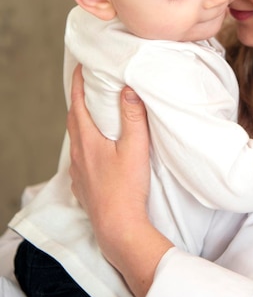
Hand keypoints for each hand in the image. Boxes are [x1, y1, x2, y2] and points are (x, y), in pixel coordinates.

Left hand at [67, 65, 171, 296]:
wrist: (118, 228)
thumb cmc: (127, 188)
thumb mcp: (135, 148)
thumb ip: (133, 116)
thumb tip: (129, 88)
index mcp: (87, 141)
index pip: (78, 104)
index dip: (79, 84)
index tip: (81, 67)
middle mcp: (79, 155)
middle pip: (73, 121)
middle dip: (78, 101)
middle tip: (88, 87)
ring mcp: (79, 172)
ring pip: (76, 140)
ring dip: (81, 123)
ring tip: (93, 115)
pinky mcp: (84, 186)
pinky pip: (80, 158)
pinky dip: (85, 145)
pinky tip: (95, 150)